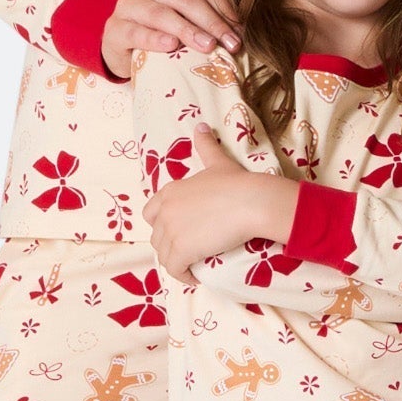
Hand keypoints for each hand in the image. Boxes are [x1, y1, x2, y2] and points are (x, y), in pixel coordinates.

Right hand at [104, 0, 242, 79]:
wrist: (123, 50)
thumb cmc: (161, 33)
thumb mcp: (187, 22)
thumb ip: (209, 20)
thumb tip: (239, 32)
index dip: (225, 8)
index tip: (239, 32)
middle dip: (212, 22)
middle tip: (229, 44)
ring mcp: (129, 5)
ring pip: (161, 13)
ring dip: (188, 30)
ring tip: (208, 46)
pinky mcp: (114, 29)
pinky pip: (136, 32)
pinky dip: (155, 38)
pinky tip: (171, 45)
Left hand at [143, 125, 295, 278]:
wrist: (250, 201)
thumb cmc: (237, 182)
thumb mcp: (217, 162)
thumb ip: (205, 145)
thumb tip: (201, 124)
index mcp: (170, 191)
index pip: (151, 213)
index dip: (163, 224)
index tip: (181, 231)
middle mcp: (165, 212)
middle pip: (157, 237)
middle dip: (170, 245)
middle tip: (191, 249)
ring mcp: (171, 232)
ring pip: (164, 255)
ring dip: (177, 262)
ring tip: (194, 265)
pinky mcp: (180, 252)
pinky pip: (174, 269)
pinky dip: (182, 276)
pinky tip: (195, 276)